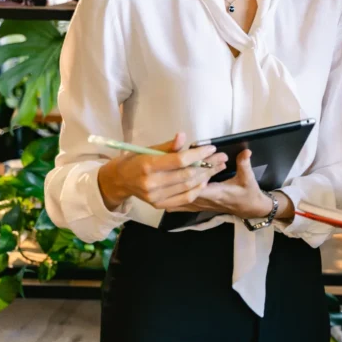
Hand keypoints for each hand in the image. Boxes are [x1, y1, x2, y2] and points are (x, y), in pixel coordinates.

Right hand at [97, 133, 227, 210]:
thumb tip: (183, 136)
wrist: (119, 180)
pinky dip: (197, 189)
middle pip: (187, 175)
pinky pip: (184, 199)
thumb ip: (169, 145)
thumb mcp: (149, 149)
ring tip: (218, 167)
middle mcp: (152, 183)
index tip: (211, 147)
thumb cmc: (136, 160)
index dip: (198, 154)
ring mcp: (155, 197)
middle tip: (221, 157)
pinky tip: (205, 180)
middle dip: (208, 165)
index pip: (179, 160)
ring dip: (206, 176)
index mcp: (148, 165)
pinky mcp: (159, 205)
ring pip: (188, 187)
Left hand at [168, 150, 280, 219]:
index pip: (197, 184)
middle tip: (170, 163)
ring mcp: (200, 205)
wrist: (249, 209)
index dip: (188, 174)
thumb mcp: (248, 178)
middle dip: (177, 176)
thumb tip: (246, 151)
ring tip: (161, 177)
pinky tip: (162, 194)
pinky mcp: (199, 207)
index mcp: (216, 193)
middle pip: (184, 189)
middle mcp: (205, 201)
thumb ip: (244, 164)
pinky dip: (172, 199)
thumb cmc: (248, 194)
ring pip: (180, 198)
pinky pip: (181, 205)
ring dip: (171, 188)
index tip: (181, 162)